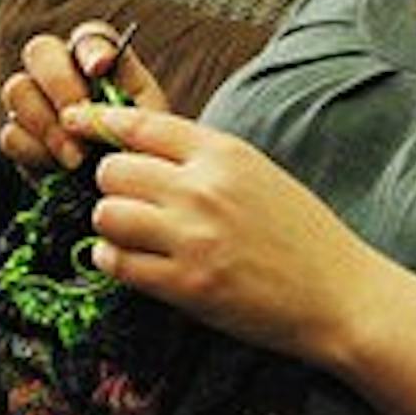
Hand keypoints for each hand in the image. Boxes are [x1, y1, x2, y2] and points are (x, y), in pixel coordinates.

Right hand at [0, 20, 169, 172]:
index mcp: (100, 61)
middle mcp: (62, 73)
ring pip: (17, 89)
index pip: (88, 36)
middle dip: (59, 83)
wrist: (126, 198)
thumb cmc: (142, 152)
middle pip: (39, 50)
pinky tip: (58, 169)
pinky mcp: (20, 138)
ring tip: (77, 158)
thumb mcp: (150, 123)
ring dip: (46, 124)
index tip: (100, 69)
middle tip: (80, 117)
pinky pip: (10, 134)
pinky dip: (34, 152)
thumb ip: (127, 96)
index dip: (91, 48)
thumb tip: (100, 76)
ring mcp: (35, 103)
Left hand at [62, 103, 389, 366]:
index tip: (76, 121)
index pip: (141, 124)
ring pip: (106, 214)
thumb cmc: (303, 233)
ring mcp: (193, 238)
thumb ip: (205, 159)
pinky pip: (117, 262)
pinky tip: (133, 260)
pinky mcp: (186, 285)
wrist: (339, 293)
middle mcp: (204, 189)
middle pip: (113, 170)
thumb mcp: (259, 173)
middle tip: (130, 199)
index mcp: (226, 153)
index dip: (100, 121)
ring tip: (131, 232)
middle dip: (113, 184)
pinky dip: (115, 260)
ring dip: (111, 223)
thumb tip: (143, 147)